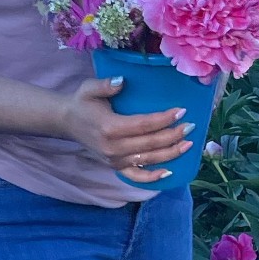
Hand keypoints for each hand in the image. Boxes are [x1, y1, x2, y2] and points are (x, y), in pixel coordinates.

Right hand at [63, 74, 190, 181]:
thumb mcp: (90, 88)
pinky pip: (136, 177)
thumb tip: (122, 81)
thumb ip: (106, 84)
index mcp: (110, 127)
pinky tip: (169, 172)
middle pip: (151, 144)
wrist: (68, 121)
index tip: (182, 111)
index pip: (144, 125)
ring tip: (188, 144)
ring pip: (148, 160)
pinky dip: (152, 178)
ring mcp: (114, 160)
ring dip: (171, 153)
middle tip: (191, 126)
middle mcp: (113, 147)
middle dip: (173, 135)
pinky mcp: (115, 167)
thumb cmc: (82, 102)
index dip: (164, 119)